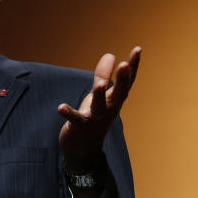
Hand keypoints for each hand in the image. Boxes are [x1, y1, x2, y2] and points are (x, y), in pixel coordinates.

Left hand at [58, 47, 140, 173]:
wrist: (83, 148)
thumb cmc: (93, 117)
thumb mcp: (99, 95)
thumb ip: (103, 75)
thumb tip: (110, 54)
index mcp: (115, 100)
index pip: (128, 82)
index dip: (133, 66)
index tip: (137, 49)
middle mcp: (109, 109)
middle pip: (119, 94)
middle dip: (122, 80)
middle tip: (124, 64)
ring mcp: (95, 119)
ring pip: (99, 106)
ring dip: (100, 95)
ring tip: (100, 84)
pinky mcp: (80, 126)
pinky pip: (75, 119)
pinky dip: (69, 113)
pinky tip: (60, 107)